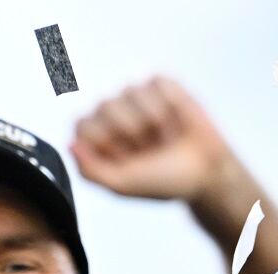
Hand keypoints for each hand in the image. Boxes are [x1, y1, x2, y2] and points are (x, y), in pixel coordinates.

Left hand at [71, 78, 236, 206]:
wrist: (206, 174)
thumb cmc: (163, 181)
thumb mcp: (123, 185)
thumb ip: (91, 171)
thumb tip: (70, 145)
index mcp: (98, 137)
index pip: (83, 126)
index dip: (107, 146)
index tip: (127, 161)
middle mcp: (113, 113)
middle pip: (104, 107)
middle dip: (130, 135)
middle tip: (149, 151)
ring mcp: (136, 97)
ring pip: (129, 93)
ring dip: (151, 123)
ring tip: (164, 138)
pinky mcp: (162, 85)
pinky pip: (154, 84)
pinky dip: (168, 106)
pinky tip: (177, 121)